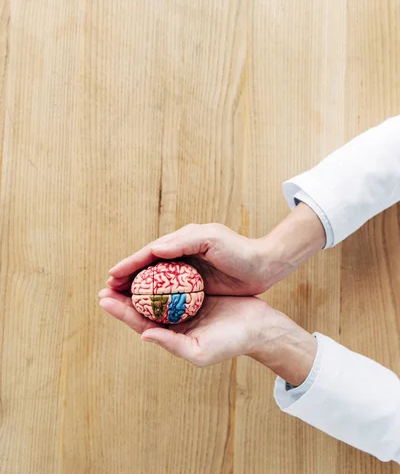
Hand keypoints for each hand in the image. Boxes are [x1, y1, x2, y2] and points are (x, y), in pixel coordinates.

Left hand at [98, 288, 316, 384]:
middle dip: (123, 296)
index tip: (103, 298)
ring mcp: (186, 308)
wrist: (260, 327)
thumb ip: (171, 344)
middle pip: (143, 307)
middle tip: (106, 282)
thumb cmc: (231, 343)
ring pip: (156, 294)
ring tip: (122, 272)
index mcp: (173, 336)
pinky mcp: (197, 293)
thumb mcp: (200, 351)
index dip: (120, 311)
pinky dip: (160, 275)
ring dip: (139, 283)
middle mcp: (176, 322)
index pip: (140, 323)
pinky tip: (152, 264)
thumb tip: (143, 336)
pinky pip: (173, 283)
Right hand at [107, 204, 325, 295]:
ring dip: (137, 289)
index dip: (129, 264)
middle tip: (106, 291)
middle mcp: (181, 254)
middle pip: (147, 267)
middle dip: (127, 278)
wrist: (264, 265)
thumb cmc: (239, 251)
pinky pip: (169, 290)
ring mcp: (188, 269)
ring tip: (118, 300)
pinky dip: (154, 297)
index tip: (110, 277)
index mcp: (181, 241)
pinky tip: (145, 308)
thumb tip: (154, 249)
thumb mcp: (212, 239)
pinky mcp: (196, 283)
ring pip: (155, 280)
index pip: (149, 253)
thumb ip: (182, 241)